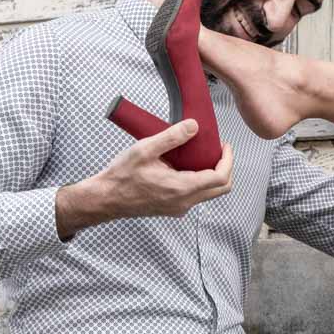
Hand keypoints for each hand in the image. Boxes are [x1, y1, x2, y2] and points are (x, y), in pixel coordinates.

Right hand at [56, 120, 233, 236]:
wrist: (105, 198)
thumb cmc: (122, 175)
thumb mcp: (146, 149)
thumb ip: (172, 137)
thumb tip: (194, 126)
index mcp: (182, 188)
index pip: (220, 178)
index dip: (228, 160)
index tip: (225, 145)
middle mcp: (184, 202)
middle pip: (221, 189)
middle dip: (225, 167)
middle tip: (219, 149)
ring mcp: (179, 208)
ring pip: (209, 193)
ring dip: (213, 174)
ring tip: (203, 154)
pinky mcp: (172, 208)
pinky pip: (196, 196)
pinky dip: (201, 180)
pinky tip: (188, 165)